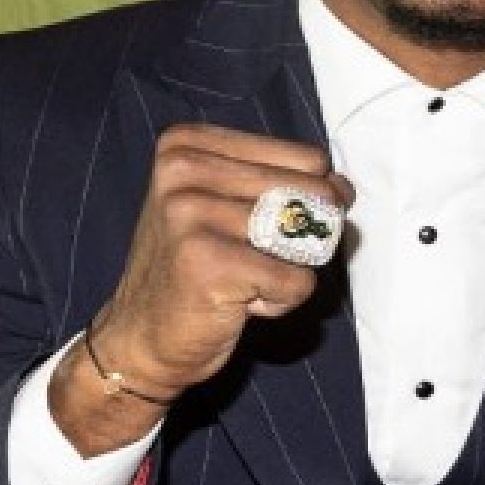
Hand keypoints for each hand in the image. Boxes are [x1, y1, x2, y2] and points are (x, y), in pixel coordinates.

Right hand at [50, 124, 351, 453]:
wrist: (140, 340)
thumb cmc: (200, 268)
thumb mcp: (235, 206)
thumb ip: (290, 184)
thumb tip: (344, 189)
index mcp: (189, 144)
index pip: (310, 159)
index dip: (307, 202)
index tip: (253, 227)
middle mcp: (183, 168)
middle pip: (315, 195)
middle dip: (303, 239)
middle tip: (249, 260)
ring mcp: (189, 212)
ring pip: (308, 240)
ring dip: (288, 271)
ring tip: (238, 280)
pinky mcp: (206, 261)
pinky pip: (297, 280)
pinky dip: (280, 301)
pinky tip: (235, 303)